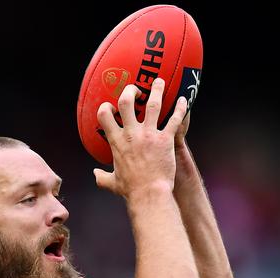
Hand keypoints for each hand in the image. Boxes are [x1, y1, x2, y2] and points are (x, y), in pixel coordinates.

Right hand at [93, 78, 188, 198]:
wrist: (149, 194)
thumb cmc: (131, 189)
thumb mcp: (112, 182)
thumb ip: (101, 177)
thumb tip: (95, 174)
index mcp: (116, 141)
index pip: (104, 115)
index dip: (107, 107)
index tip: (112, 107)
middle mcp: (131, 134)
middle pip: (126, 101)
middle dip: (130, 90)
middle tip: (137, 88)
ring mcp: (149, 135)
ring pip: (153, 104)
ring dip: (157, 90)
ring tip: (159, 82)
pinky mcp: (166, 139)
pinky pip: (175, 119)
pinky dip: (181, 108)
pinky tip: (184, 101)